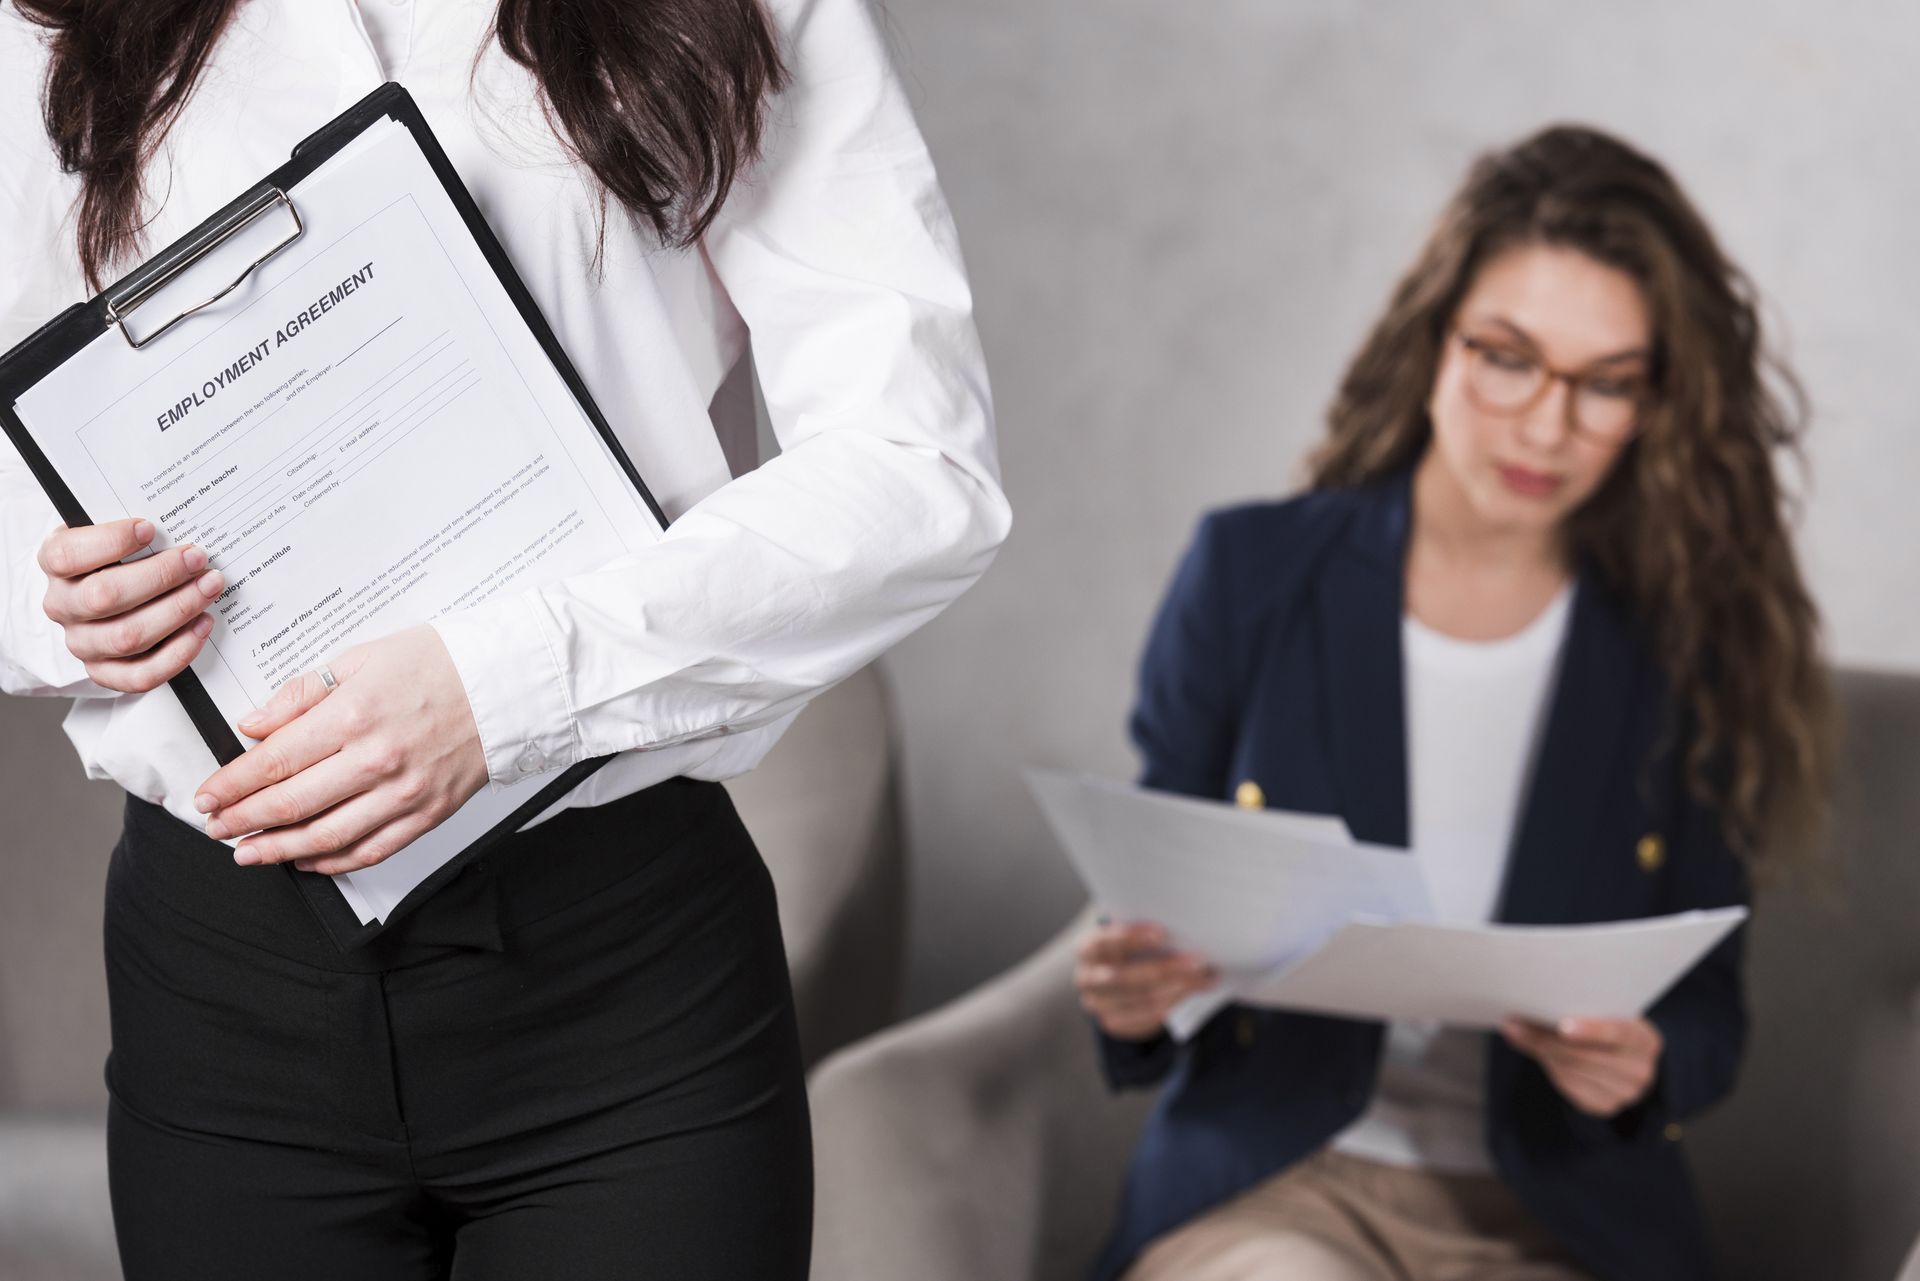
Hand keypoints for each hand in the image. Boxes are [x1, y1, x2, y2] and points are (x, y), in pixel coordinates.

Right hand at [38, 518, 225, 691]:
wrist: (99, 597)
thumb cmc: (113, 559)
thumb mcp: (112, 535)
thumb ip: (133, 532)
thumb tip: (174, 528)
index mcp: (55, 565)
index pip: (67, 555)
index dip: (109, 542)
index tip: (148, 528)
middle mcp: (62, 606)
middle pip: (105, 597)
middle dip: (160, 576)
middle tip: (196, 559)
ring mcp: (82, 643)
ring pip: (128, 637)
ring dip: (178, 611)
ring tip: (209, 587)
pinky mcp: (104, 672)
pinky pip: (141, 675)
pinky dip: (178, 652)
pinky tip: (202, 625)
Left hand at [194, 625, 488, 874]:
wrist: (507, 684)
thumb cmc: (440, 663)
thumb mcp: (362, 657)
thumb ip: (302, 693)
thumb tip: (254, 725)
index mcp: (354, 714)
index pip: (273, 761)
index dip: (231, 784)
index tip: (208, 795)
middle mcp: (376, 759)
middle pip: (290, 804)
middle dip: (242, 820)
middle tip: (217, 826)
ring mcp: (404, 793)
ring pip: (325, 837)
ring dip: (277, 850)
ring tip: (248, 853)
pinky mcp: (427, 813)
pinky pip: (371, 850)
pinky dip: (332, 862)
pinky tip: (306, 860)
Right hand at [1075, 919, 1216, 1040]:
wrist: (1114, 979)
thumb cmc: (1129, 947)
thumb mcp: (1129, 935)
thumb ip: (1145, 931)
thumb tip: (1185, 928)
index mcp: (1088, 949)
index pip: (1105, 943)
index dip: (1132, 938)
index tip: (1162, 933)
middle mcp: (1087, 979)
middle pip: (1125, 978)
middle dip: (1164, 969)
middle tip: (1197, 961)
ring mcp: (1099, 1005)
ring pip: (1142, 999)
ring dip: (1179, 988)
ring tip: (1205, 978)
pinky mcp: (1114, 1023)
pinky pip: (1149, 1017)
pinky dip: (1176, 1003)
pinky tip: (1196, 991)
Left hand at [1502, 1016, 1663, 1117]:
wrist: (1628, 1062)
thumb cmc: (1611, 1031)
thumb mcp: (1606, 1017)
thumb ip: (1573, 1013)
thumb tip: (1518, 1018)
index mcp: (1645, 1040)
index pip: (1619, 1033)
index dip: (1591, 1030)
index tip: (1563, 1026)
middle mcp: (1639, 1070)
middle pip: (1586, 1055)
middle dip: (1547, 1038)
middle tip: (1517, 1023)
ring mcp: (1624, 1093)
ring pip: (1572, 1070)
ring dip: (1541, 1051)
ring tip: (1518, 1032)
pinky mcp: (1604, 1106)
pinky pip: (1569, 1086)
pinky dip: (1550, 1066)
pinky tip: (1537, 1052)